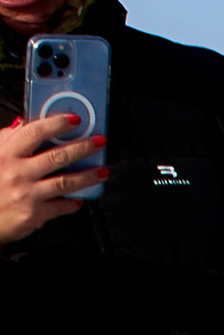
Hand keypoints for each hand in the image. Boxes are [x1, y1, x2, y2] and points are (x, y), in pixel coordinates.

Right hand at [0, 107, 103, 243]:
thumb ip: (8, 139)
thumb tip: (24, 122)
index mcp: (6, 154)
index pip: (34, 132)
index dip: (56, 124)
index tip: (74, 120)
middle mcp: (17, 172)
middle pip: (56, 156)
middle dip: (83, 147)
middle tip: (99, 142)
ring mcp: (27, 194)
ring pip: (65, 182)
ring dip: (88, 176)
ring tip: (102, 171)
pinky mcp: (34, 213)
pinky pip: (61, 206)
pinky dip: (73, 202)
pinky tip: (80, 198)